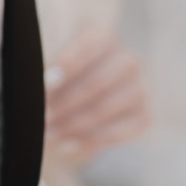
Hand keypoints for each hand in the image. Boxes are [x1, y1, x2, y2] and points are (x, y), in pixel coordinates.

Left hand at [45, 32, 146, 165]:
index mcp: (104, 40)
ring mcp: (139, 90)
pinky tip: (66, 145)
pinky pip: (117, 132)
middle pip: (96, 83)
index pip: (87, 49)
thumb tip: (46, 83)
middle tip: (43, 117)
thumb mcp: (55, 73)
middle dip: (65, 103)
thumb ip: (51, 76)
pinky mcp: (143, 117)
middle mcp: (127, 62)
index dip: (65, 66)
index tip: (45, 84)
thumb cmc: (63, 84)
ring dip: (73, 124)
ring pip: (105, 109)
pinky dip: (88, 141)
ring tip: (49, 134)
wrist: (81, 110)